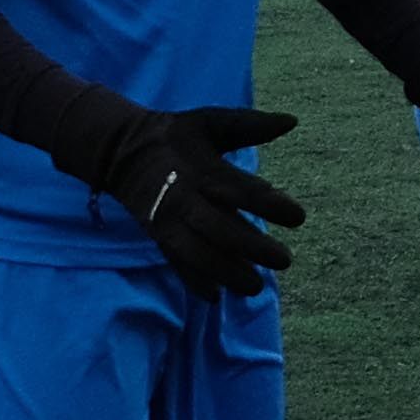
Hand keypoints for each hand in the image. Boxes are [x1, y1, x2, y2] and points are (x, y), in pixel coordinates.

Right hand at [104, 106, 303, 298]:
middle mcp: (184, 197)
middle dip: (252, 247)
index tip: (298, 218)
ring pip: (195, 253)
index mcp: (202, 169)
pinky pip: (174, 262)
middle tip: (285, 260)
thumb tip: (292, 121)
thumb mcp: (211, 122)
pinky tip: (215, 298)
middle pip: (219, 229)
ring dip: (225, 273)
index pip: (241, 190)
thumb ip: (250, 126)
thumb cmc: (177, 135)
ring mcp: (168, 220)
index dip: (270, 205)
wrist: (120, 150)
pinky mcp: (157, 235)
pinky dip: (191, 281)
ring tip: (255, 288)